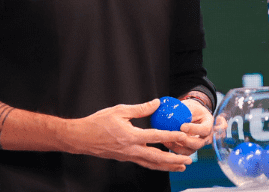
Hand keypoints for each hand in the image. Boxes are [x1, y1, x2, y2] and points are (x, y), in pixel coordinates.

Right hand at [62, 99, 193, 171]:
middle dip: (174, 160)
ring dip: (168, 166)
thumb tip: (157, 103)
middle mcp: (131, 149)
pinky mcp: (125, 158)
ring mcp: (128, 156)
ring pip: (152, 164)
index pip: (156, 137)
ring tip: (181, 166)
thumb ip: (140, 108)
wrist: (80, 138)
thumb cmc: (97, 123)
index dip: (171, 136)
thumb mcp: (119, 111)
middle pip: (157, 158)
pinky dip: (156, 164)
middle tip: (188, 160)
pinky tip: (163, 164)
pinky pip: (144, 163)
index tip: (184, 136)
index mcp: (131, 136)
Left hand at [164, 100, 214, 154]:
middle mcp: (207, 136)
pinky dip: (175, 149)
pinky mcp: (191, 148)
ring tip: (168, 140)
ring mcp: (200, 143)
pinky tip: (166, 142)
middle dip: (186, 141)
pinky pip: (184, 152)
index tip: (182, 126)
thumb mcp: (190, 107)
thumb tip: (172, 117)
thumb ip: (184, 112)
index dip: (194, 129)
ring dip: (178, 146)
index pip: (205, 130)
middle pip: (199, 143)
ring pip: (191, 150)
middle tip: (176, 135)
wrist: (192, 113)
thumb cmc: (191, 108)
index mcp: (209, 123)